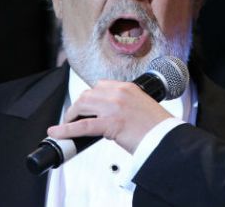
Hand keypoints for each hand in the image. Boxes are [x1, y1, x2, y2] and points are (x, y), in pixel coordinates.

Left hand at [46, 80, 173, 152]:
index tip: (85, 105)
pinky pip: (82, 126)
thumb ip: (126, 104)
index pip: (100, 85)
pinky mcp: (110, 124)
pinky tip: (57, 132)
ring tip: (66, 125)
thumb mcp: (142, 106)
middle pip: (87, 94)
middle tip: (74, 117)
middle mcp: (119, 93)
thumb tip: (112, 114)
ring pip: (82, 106)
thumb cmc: (158, 126)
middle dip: (78, 106)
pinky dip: (66, 129)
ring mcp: (113, 107)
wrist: (167, 138)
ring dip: (71, 116)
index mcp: (128, 87)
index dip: (89, 97)